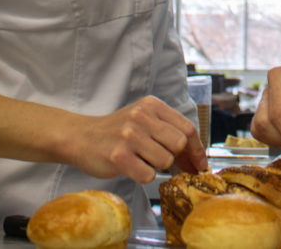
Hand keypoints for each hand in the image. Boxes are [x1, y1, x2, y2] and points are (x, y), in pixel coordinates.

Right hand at [67, 95, 208, 183]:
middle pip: (179, 144)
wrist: (80, 137)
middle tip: (169, 165)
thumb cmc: (116, 132)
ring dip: (158, 167)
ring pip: (165, 160)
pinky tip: (133, 168)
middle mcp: (141, 117)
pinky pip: (148, 174)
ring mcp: (129, 135)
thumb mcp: (143, 120)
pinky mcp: (118, 156)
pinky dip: (144, 176)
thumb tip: (196, 160)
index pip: (187, 128)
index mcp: (151, 105)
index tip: (200, 164)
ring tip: (143, 161)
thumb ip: (167, 132)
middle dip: (177, 158)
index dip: (197, 149)